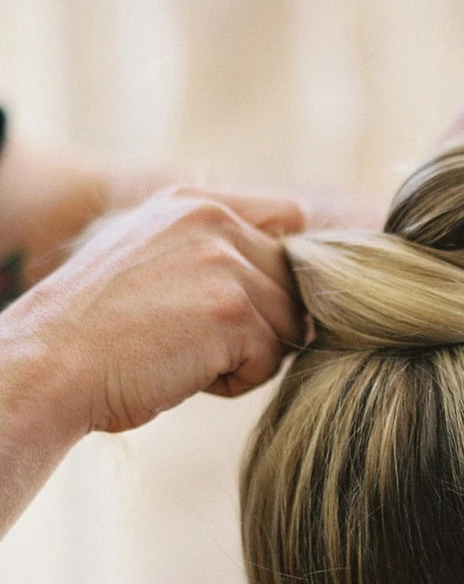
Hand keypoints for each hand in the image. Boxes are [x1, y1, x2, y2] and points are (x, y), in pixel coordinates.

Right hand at [24, 186, 305, 433]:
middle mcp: (213, 219)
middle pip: (293, 282)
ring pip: (287, 324)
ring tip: (183, 354)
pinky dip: (233, 382)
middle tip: (195, 339)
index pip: (290, 217)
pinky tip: (181, 372)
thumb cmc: (95, 330)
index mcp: (193, 202)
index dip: (285, 267)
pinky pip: (269, 361)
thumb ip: (209, 248)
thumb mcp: (148, 258)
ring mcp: (225, 263)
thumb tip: (288, 261)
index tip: (251, 299)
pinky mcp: (233, 312)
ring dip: (247, 354)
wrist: (49, 364)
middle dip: (262, 320)